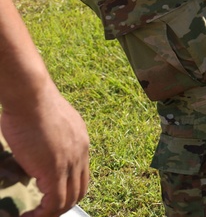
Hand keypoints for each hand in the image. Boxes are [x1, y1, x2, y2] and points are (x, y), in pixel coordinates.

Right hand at [1, 88, 89, 215]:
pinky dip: (43, 214)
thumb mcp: (48, 123)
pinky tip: (28, 216)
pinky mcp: (55, 169)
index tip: (47, 198)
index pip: (81, 175)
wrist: (31, 96)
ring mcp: (71, 161)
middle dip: (62, 205)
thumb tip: (35, 152)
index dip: (67, 190)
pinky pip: (55, 202)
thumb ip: (50, 140)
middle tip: (41, 212)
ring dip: (52, 212)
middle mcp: (81, 152)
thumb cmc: (31, 103)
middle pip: (80, 190)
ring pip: (69, 199)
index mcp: (80, 141)